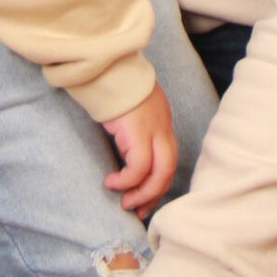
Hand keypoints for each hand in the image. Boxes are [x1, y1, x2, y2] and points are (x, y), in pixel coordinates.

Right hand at [99, 83, 176, 217]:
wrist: (107, 66)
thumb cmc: (113, 85)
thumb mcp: (130, 109)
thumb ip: (134, 127)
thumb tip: (123, 151)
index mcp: (162, 121)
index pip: (168, 159)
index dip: (158, 182)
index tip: (144, 199)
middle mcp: (163, 127)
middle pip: (169, 169)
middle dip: (154, 194)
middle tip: (138, 210)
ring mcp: (153, 129)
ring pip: (158, 172)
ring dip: (142, 193)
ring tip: (125, 202)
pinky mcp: (138, 132)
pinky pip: (138, 167)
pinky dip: (127, 180)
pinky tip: (112, 182)